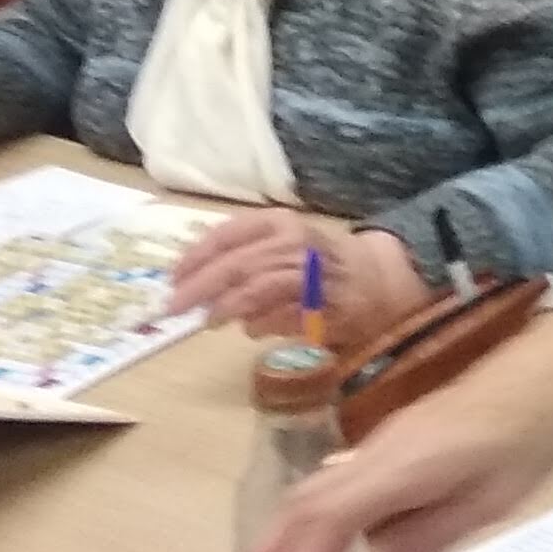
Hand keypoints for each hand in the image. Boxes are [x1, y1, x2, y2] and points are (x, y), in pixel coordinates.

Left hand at [164, 213, 428, 342]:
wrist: (380, 278)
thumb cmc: (321, 262)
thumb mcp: (282, 245)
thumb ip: (244, 257)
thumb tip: (193, 281)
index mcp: (280, 222)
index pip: (228, 234)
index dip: (195, 256)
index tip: (172, 277)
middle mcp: (295, 242)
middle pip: (237, 263)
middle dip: (200, 286)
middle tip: (174, 307)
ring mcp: (312, 273)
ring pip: (258, 288)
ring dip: (227, 306)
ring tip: (208, 321)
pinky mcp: (326, 304)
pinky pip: (285, 314)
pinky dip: (263, 322)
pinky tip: (250, 329)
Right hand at [233, 309, 552, 551]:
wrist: (548, 371)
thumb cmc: (528, 437)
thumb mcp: (487, 504)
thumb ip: (424, 540)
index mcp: (402, 466)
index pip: (329, 518)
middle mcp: (377, 451)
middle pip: (306, 501)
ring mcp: (380, 444)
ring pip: (315, 490)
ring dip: (281, 536)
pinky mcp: (390, 444)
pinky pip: (335, 484)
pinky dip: (310, 520)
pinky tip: (311, 547)